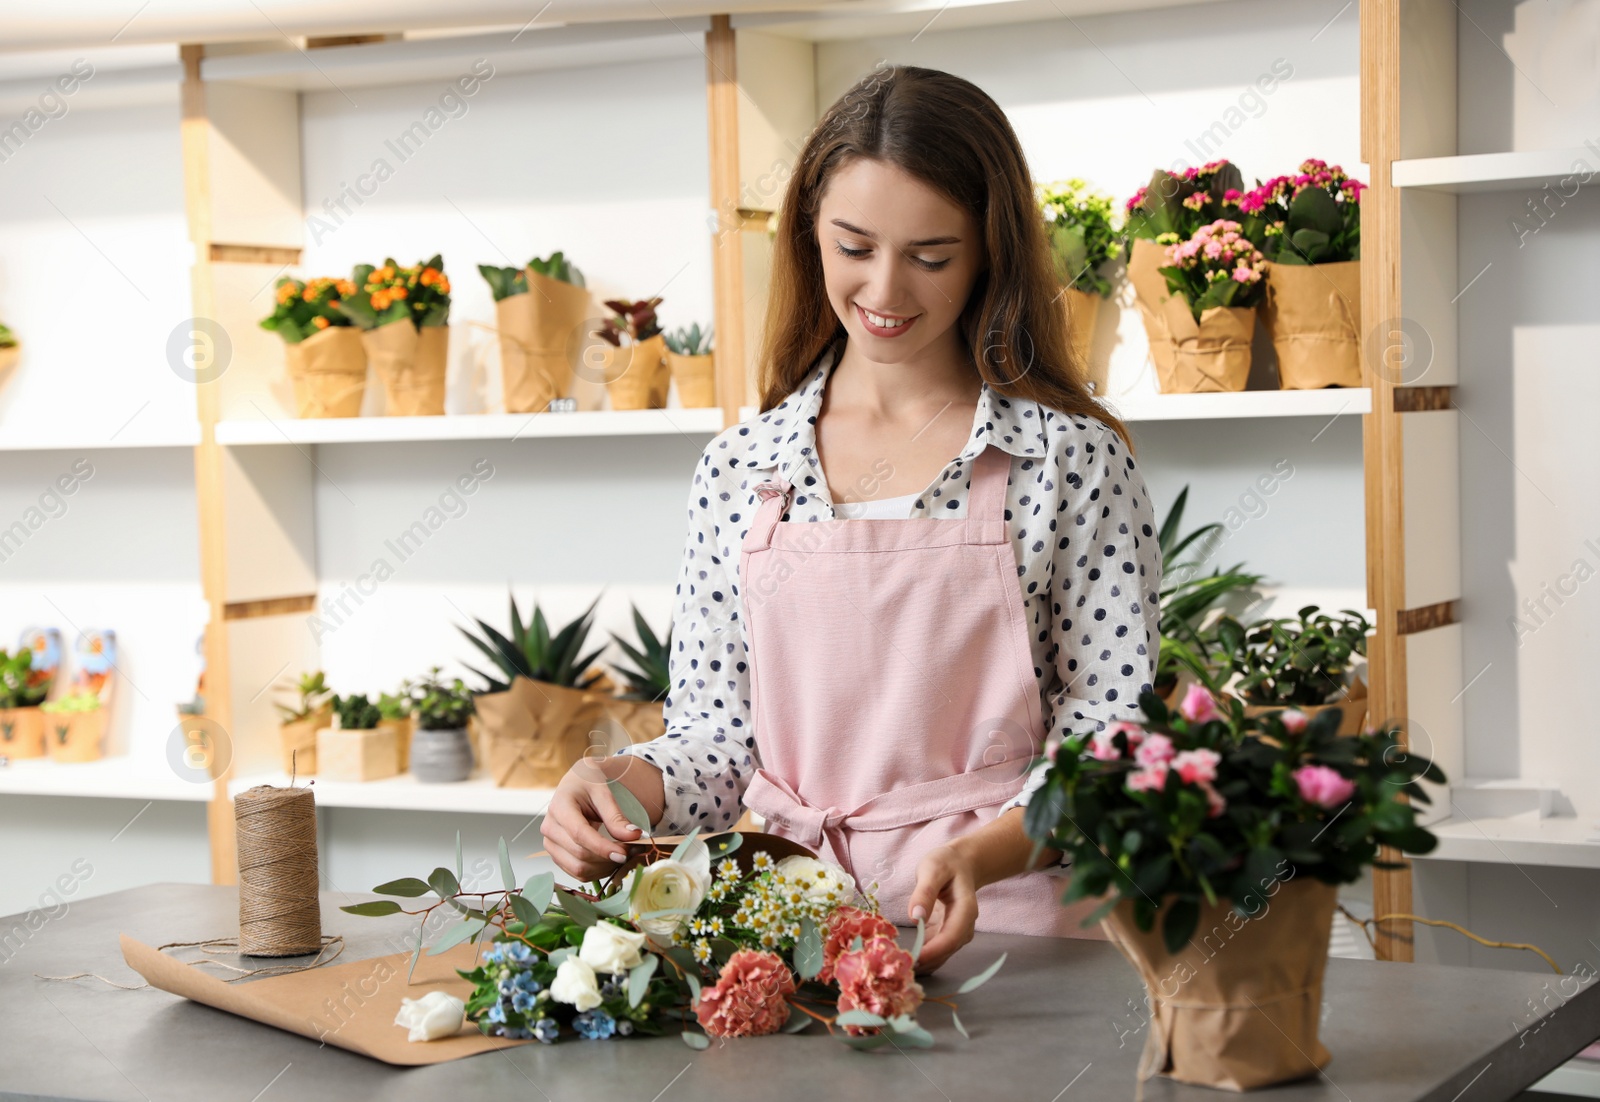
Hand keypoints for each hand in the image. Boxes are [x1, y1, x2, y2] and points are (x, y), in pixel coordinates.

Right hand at [540, 754, 662, 881]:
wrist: (576, 785)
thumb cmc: (588, 783)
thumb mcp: (604, 792)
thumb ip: (616, 816)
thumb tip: (633, 836)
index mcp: (559, 806)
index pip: (579, 834)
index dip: (602, 848)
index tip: (624, 854)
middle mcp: (550, 827)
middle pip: (579, 854)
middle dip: (609, 858)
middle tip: (634, 850)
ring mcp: (551, 844)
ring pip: (578, 868)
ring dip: (605, 867)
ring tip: (625, 855)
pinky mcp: (557, 855)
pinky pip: (578, 872)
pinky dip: (598, 871)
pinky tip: (612, 860)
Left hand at [904, 844, 979, 974]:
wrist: (961, 864)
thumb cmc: (947, 863)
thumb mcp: (933, 869)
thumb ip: (925, 892)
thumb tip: (915, 917)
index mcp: (965, 910)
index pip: (952, 936)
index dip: (934, 950)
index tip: (914, 959)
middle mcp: (964, 926)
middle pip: (947, 950)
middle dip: (926, 962)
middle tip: (899, 969)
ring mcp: (956, 932)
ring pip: (941, 955)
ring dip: (923, 963)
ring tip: (898, 968)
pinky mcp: (945, 933)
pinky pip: (935, 950)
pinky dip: (922, 957)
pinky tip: (904, 960)